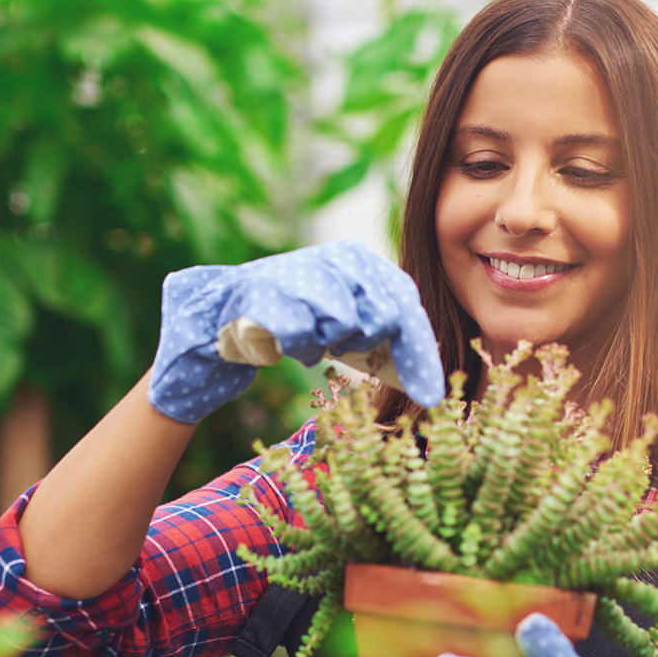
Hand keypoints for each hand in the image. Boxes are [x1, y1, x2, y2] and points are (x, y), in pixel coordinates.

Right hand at [147, 240, 443, 423]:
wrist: (226, 311)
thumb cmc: (298, 318)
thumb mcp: (346, 319)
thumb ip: (384, 331)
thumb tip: (430, 379)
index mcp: (363, 260)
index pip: (407, 305)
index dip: (421, 353)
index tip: (432, 398)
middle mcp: (338, 257)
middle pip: (383, 315)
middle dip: (366, 344)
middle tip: (340, 345)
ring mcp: (302, 271)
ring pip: (343, 325)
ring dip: (326, 344)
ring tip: (307, 336)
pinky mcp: (269, 292)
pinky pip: (303, 336)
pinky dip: (297, 349)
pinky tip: (285, 343)